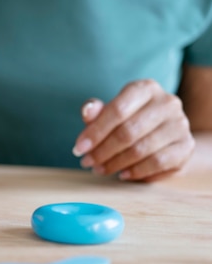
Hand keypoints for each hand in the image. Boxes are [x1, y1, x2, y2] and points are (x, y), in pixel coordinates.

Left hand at [72, 79, 195, 181]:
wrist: (164, 132)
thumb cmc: (129, 119)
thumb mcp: (110, 112)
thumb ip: (96, 112)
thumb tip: (87, 111)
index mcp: (145, 88)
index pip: (117, 110)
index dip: (95, 132)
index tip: (78, 149)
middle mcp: (167, 103)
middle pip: (128, 132)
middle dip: (102, 151)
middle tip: (87, 163)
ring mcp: (180, 124)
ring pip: (141, 149)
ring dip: (115, 163)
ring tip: (100, 169)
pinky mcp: (186, 146)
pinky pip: (157, 163)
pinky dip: (136, 172)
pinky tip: (122, 174)